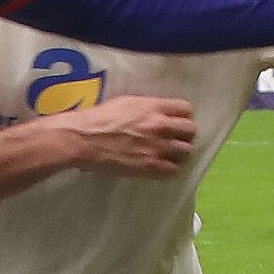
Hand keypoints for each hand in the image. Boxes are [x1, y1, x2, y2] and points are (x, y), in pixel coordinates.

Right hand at [69, 95, 196, 178]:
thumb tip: (158, 114)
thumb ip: (148, 108)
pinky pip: (173, 170)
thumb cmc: (100, 118)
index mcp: (154, 107)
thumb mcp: (127, 103)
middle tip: (175, 139)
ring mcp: (157, 148)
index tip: (176, 122)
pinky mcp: (149, 167)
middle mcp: (160, 126)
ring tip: (170, 155)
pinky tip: (162, 167)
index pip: (186, 109)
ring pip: (186, 152)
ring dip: (179, 153)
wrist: (83, 139)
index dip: (182, 116)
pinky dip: (170, 169)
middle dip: (184, 135)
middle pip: (190, 131)